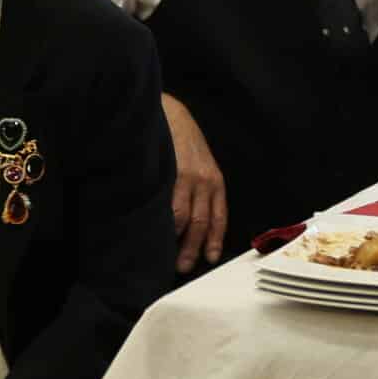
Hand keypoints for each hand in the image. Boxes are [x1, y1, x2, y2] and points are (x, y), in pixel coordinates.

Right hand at [163, 93, 227, 272]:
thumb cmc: (183, 140)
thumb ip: (198, 187)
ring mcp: (189, 178)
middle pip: (202, 224)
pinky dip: (165, 222)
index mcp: (214, 181)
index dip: (214, 240)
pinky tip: (158, 232)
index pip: (219, 217)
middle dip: (192, 248)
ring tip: (164, 254)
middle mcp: (206, 182)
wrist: (171, 112)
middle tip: (182, 266)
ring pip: (185, 219)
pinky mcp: (174, 173)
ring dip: (176, 240)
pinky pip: (170, 205)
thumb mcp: (199, 163)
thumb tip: (188, 219)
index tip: (209, 258)